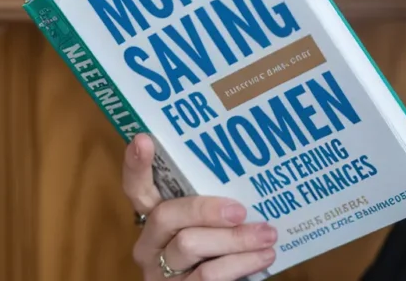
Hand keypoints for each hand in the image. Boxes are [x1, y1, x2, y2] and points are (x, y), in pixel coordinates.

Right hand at [124, 133, 277, 279]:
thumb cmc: (220, 252)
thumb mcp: (213, 225)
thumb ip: (217, 203)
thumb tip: (252, 176)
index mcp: (155, 219)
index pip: (138, 189)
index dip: (137, 166)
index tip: (144, 139)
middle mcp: (150, 244)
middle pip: (166, 216)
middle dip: (206, 209)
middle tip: (241, 210)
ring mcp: (160, 271)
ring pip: (189, 245)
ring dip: (235, 239)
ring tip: (267, 234)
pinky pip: (208, 275)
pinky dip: (241, 263)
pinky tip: (265, 256)